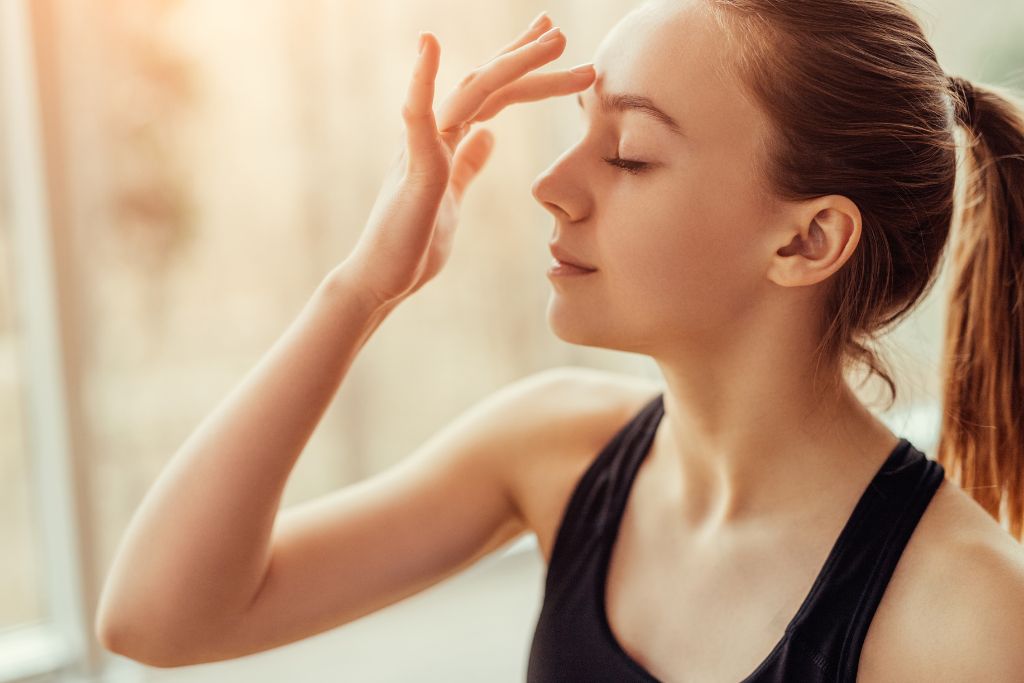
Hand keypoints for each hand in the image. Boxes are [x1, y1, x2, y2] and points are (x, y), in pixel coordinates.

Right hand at [343, 14, 595, 308]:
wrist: (380, 281)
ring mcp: (423, 147)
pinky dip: (422, 79)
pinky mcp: (413, 168)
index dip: (522, 70)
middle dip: (525, 56)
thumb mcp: (452, 197)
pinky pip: (417, 116)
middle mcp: (434, 134)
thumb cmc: (413, 244)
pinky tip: (429, 44)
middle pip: (486, 83)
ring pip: (471, 92)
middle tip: (561, 32)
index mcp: (446, 141)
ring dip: (512, 62)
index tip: (553, 47)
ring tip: (552, 40)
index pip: (492, 95)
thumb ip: (467, 164)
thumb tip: (488, 137)